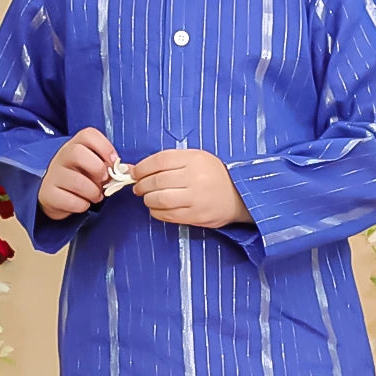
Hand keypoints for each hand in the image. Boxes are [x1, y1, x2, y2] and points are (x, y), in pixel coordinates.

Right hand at [39, 127, 117, 220]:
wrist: (54, 195)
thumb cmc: (79, 178)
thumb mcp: (94, 167)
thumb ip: (111, 167)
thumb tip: (130, 170)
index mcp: (75, 145)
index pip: (88, 135)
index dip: (105, 147)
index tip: (113, 162)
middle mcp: (62, 156)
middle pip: (77, 153)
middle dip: (97, 168)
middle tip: (104, 180)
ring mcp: (53, 175)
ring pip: (76, 181)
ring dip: (93, 192)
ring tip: (96, 196)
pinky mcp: (49, 194)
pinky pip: (71, 201)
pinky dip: (82, 205)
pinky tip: (83, 203)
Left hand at [132, 149, 252, 228]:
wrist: (240, 196)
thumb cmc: (214, 175)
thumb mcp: (197, 159)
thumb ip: (170, 161)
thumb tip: (135, 169)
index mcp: (195, 159)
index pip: (159, 161)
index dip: (142, 168)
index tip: (135, 173)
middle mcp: (195, 178)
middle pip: (157, 181)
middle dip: (141, 185)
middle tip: (139, 187)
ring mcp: (196, 198)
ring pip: (159, 199)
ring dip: (148, 199)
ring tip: (148, 198)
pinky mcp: (196, 216)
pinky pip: (167, 215)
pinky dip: (156, 212)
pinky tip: (158, 208)